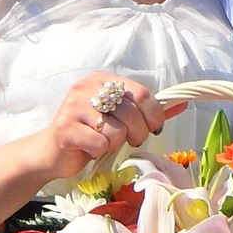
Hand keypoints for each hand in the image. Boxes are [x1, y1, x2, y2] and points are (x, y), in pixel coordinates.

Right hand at [31, 71, 182, 182]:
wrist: (51, 153)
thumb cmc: (90, 133)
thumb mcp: (120, 118)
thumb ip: (148, 111)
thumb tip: (182, 103)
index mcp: (102, 79)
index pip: (142, 94)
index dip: (155, 115)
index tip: (153, 128)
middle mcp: (86, 87)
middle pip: (132, 112)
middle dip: (138, 133)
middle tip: (130, 140)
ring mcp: (73, 107)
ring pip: (117, 130)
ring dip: (116, 143)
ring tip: (104, 142)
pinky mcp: (65, 129)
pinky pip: (100, 144)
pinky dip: (100, 152)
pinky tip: (89, 149)